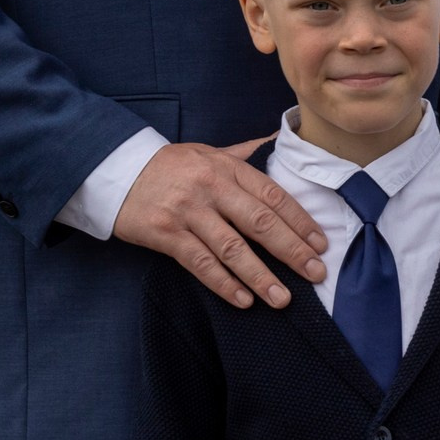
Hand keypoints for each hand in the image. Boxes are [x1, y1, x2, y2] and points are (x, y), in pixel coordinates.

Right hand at [113, 138, 327, 307]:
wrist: (118, 170)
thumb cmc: (172, 165)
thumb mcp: (211, 152)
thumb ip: (247, 153)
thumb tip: (281, 140)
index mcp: (227, 167)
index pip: (273, 195)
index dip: (299, 220)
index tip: (320, 243)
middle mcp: (211, 188)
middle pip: (259, 222)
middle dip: (292, 250)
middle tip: (316, 273)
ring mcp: (188, 211)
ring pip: (232, 248)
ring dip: (260, 276)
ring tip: (283, 298)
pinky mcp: (165, 233)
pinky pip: (200, 263)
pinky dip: (223, 283)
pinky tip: (243, 300)